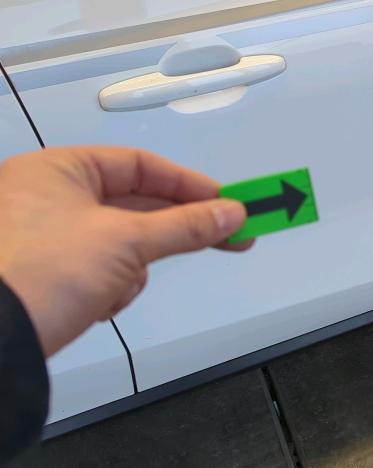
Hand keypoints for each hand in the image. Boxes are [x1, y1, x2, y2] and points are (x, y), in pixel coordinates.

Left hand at [0, 146, 250, 355]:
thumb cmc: (45, 271)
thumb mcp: (127, 241)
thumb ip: (187, 225)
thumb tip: (234, 213)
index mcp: (58, 169)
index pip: (140, 164)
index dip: (188, 184)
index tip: (227, 203)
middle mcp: (47, 195)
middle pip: (134, 204)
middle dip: (172, 230)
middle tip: (229, 237)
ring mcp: (43, 236)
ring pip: (120, 242)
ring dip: (132, 267)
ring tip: (120, 286)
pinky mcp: (45, 273)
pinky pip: (99, 268)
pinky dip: (109, 286)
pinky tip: (100, 303)